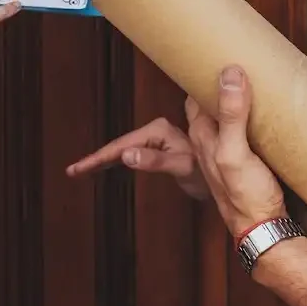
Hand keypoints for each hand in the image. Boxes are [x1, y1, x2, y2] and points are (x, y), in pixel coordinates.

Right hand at [65, 117, 211, 200]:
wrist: (233, 175)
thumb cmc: (211, 169)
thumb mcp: (181, 165)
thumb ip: (155, 159)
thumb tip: (126, 155)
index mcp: (158, 131)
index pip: (121, 145)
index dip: (98, 157)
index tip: (78, 168)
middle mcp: (157, 132)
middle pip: (120, 146)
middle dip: (96, 158)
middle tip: (73, 171)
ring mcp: (160, 141)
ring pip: (125, 151)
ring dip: (105, 160)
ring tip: (82, 171)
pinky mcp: (164, 151)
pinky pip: (136, 156)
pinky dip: (120, 162)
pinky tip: (109, 169)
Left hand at [186, 66, 286, 236]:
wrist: (263, 230)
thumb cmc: (245, 196)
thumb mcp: (236, 151)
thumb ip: (232, 114)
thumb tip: (229, 74)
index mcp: (203, 136)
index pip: (194, 96)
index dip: (201, 76)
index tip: (210, 53)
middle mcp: (210, 142)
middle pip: (207, 106)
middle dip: (213, 86)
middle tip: (231, 62)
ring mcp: (227, 152)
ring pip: (224, 118)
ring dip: (232, 102)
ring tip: (247, 81)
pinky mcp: (245, 161)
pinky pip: (241, 131)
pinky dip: (246, 118)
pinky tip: (261, 114)